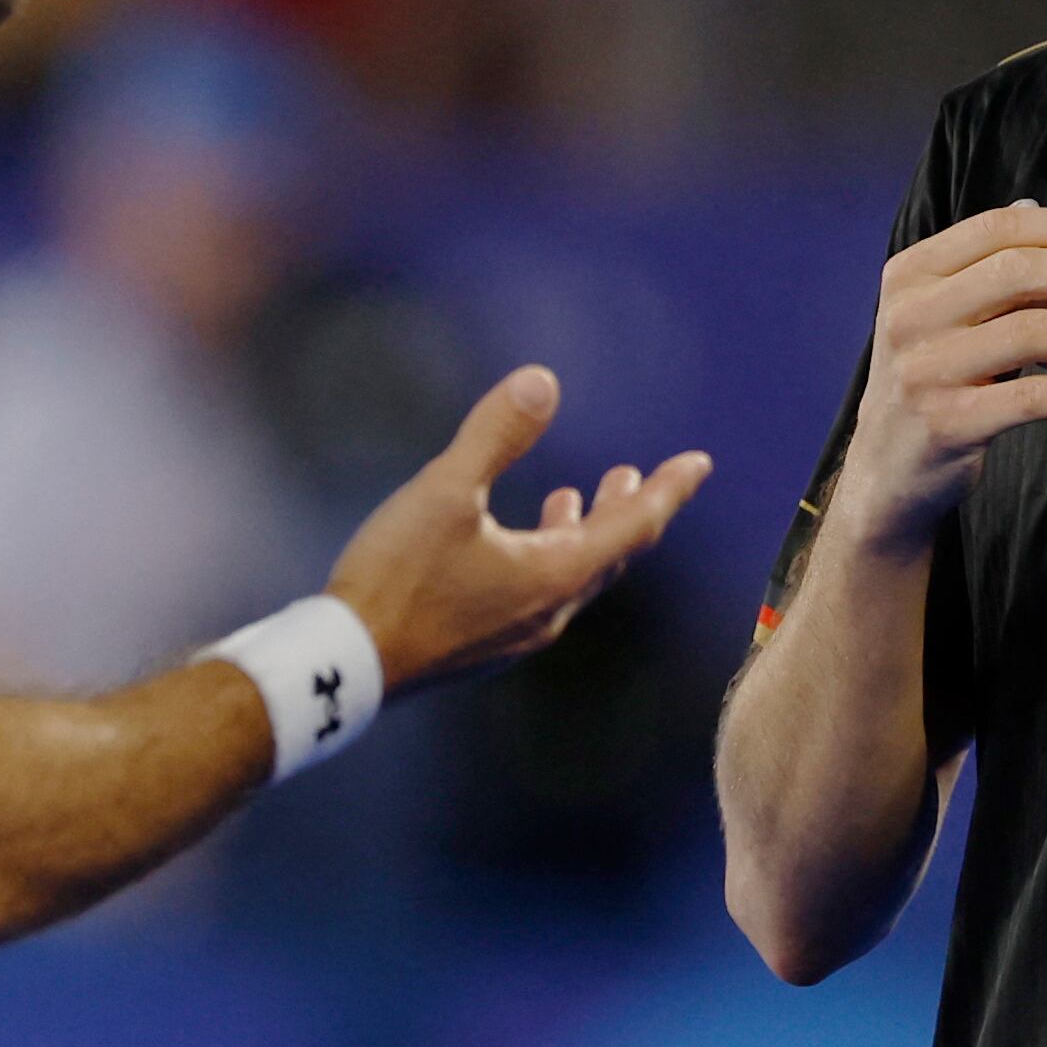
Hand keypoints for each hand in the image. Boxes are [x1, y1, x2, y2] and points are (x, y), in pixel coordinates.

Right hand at [327, 366, 710, 689]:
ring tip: (579, 496)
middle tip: (639, 474)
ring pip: (572, 575)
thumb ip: (496, 435)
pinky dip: (548, 554)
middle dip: (627, 509)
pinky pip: (540, 592)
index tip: (699, 463)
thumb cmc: (398, 577)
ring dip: (584, 532)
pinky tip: (515, 539)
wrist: (347, 666)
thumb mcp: (445, 493)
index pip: (634, 527)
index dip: (669, 490)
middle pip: (609, 554)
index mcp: (555, 575)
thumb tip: (542, 380)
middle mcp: (549, 611)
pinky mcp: (485, 642)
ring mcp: (517, 632)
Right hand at [825, 201, 1046, 554]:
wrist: (887, 462)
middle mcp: (911, 317)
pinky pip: (1030, 397)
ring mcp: (926, 372)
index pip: (994, 230)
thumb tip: (1041, 216)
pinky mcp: (949, 424)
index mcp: (909, 276)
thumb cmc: (928, 375)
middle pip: (1016, 272)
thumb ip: (984, 265)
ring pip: (1030, 332)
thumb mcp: (937, 311)